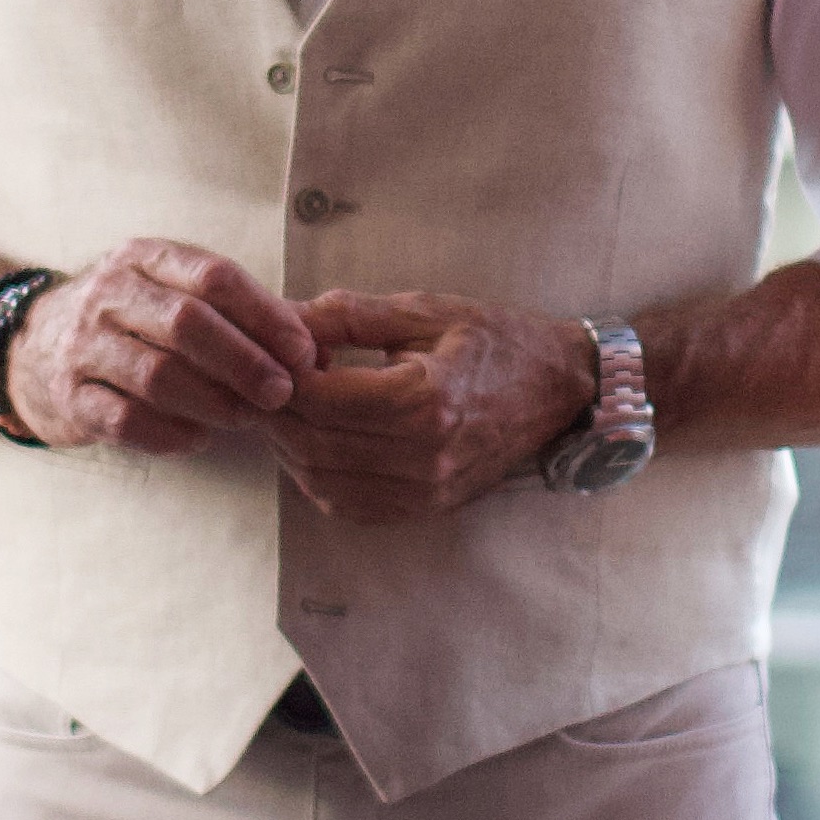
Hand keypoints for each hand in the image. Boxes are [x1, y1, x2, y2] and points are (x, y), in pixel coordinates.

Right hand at [7, 238, 317, 455]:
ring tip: (247, 419)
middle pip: (186, 324)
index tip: (305, 352)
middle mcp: (109, 293)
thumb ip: (245, 317)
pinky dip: (168, 433)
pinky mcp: (68, 396)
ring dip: (213, 401)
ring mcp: (82, 345)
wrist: (30, 349)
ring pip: (156, 374)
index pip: (213, 277)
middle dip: (244, 361)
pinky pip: (123, 419)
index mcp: (146, 258)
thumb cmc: (131, 323)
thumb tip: (324, 351)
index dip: (266, 316)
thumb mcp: (175, 297)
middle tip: (283, 393)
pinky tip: (197, 439)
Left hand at [272, 290, 596, 520]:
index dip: (279, 378)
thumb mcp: (426, 310)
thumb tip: (284, 316)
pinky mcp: (425, 509)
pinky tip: (313, 442)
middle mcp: (424, 456)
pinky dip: (315, 477)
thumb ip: (351, 315)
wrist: (559, 390)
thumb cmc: (496, 341)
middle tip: (259, 381)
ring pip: (320, 481)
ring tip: (283, 408)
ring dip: (288, 447)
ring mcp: (425, 491)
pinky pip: (347, 505)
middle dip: (273, 413)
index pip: (320, 399)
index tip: (264, 354)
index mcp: (425, 399)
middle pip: (312, 444)